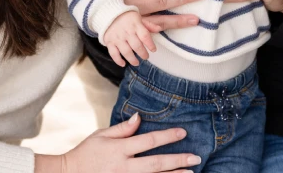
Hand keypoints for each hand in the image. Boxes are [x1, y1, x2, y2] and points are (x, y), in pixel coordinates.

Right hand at [38, 113, 199, 172]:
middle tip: (196, 158)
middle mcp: (124, 166)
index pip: (148, 141)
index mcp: (119, 149)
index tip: (183, 132)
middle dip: (178, 160)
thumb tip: (139, 117)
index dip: (167, 136)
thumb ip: (122, 129)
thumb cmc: (86, 153)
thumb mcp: (101, 135)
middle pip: (156, 163)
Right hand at [103, 12, 157, 66]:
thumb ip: (148, 25)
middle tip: (146, 57)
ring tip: (136, 63)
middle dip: (143, 54)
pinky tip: (123, 64)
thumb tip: (159, 29)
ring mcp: (117, 38)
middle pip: (137, 46)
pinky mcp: (109, 42)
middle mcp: (127, 32)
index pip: (145, 36)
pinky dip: (118, 60)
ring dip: (132, 60)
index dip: (150, 45)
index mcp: (135, 25)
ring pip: (126, 52)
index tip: (154, 50)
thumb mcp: (138, 17)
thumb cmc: (126, 17)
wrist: (108, 13)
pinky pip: (113, 54)